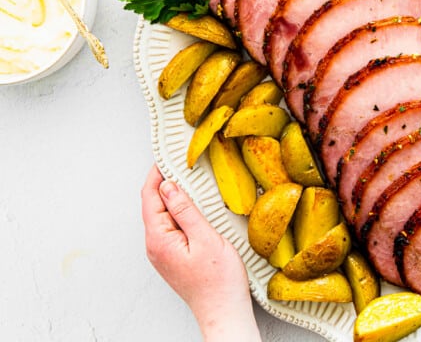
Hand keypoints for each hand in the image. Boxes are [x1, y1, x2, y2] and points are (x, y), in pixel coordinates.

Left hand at [141, 164, 260, 341]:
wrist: (223, 310)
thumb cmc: (219, 281)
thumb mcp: (205, 238)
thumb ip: (185, 211)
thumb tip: (168, 186)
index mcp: (159, 240)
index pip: (150, 197)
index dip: (156, 174)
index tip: (166, 156)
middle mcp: (155, 246)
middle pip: (154, 205)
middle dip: (165, 182)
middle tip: (180, 162)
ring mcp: (163, 253)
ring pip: (163, 216)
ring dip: (174, 198)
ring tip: (190, 181)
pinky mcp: (173, 257)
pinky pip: (171, 227)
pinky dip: (180, 213)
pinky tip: (195, 207)